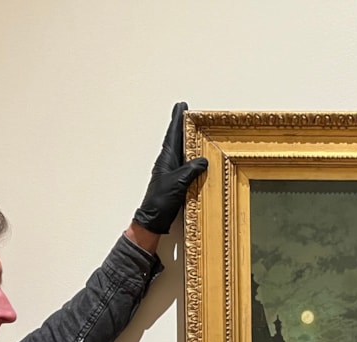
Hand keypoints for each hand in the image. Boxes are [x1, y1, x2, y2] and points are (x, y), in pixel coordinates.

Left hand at [133, 102, 208, 234]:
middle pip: (176, 139)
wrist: (153, 219)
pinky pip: (184, 163)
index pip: (173, 135)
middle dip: (181, 125)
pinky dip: (189, 155)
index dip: (177, 120)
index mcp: (166, 159)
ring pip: (180, 150)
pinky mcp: (175, 181)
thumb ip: (190, 170)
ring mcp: (170, 172)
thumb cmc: (161, 201)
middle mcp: (167, 163)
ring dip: (185, 139)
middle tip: (185, 111)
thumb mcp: (177, 183)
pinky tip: (194, 156)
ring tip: (192, 129)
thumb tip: (202, 160)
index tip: (181, 106)